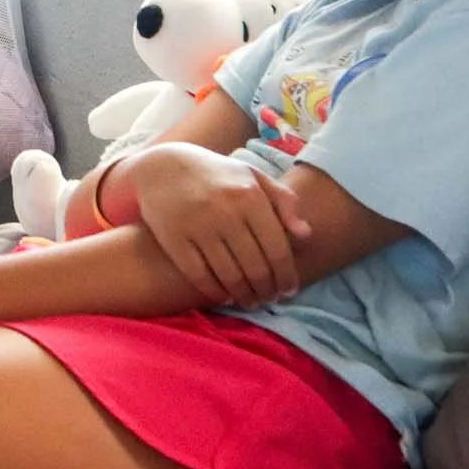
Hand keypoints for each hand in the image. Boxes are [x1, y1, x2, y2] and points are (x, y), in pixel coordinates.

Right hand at [129, 144, 311, 307]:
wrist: (162, 166)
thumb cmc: (217, 175)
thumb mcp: (253, 176)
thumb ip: (284, 201)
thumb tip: (306, 235)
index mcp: (250, 196)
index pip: (277, 250)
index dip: (286, 276)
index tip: (288, 291)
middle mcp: (226, 212)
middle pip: (255, 268)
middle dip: (267, 290)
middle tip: (269, 299)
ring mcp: (198, 227)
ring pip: (230, 276)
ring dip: (244, 296)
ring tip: (250, 301)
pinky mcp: (174, 240)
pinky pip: (200, 277)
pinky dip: (216, 292)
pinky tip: (225, 296)